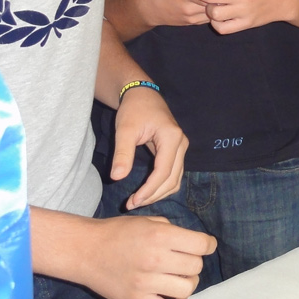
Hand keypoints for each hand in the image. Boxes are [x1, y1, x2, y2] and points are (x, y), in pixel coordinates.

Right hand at [79, 215, 215, 298]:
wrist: (85, 250)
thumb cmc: (117, 232)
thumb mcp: (147, 220)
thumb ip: (171, 230)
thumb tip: (192, 243)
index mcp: (160, 236)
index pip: (201, 245)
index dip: (208, 245)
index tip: (205, 246)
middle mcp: (156, 259)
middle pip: (196, 267)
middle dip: (194, 263)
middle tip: (183, 261)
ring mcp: (146, 283)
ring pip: (187, 288)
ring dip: (188, 283)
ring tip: (178, 278)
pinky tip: (175, 298)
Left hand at [112, 86, 186, 209]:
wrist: (142, 94)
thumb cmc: (134, 109)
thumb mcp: (125, 130)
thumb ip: (123, 154)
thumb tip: (117, 178)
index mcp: (172, 138)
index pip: (163, 171)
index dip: (149, 189)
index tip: (133, 201)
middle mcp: (182, 144)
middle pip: (173, 179)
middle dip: (153, 195)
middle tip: (132, 204)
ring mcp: (181, 148)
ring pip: (176, 179)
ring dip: (159, 193)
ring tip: (137, 201)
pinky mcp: (176, 151)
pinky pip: (173, 174)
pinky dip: (162, 186)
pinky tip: (146, 191)